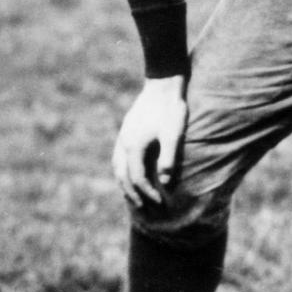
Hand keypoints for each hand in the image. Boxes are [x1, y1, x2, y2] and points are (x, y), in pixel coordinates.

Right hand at [112, 76, 187, 206]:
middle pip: (123, 175)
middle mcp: (124, 143)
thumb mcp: (173, 134)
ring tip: (133, 195)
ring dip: (124, 183)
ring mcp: (123, 136)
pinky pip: (119, 156)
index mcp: (134, 146)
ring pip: (117, 166)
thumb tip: (165, 182)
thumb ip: (169, 158)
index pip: (137, 178)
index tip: (159, 202)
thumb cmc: (171, 109)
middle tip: (143, 208)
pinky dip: (122, 169)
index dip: (147, 193)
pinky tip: (131, 170)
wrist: (163, 83)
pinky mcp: (126, 130)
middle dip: (132, 193)